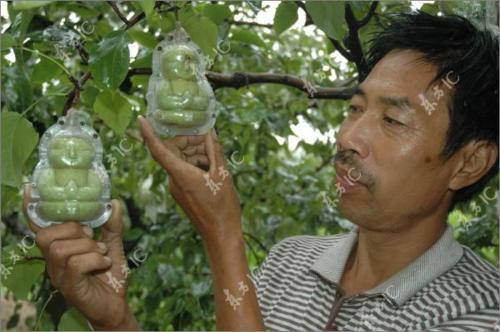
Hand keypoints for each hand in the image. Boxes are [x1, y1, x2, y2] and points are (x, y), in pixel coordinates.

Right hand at [23, 189, 137, 330]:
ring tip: (102, 252)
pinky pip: (75, 264)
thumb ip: (112, 225)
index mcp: (60, 249)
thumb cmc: (109, 276)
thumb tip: (114, 202)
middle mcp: (53, 262)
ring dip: (88, 246)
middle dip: (73, 230)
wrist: (116, 306)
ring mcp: (59, 275)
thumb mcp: (112, 246)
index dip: (33, 210)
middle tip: (93, 237)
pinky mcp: (70, 287)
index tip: (31, 189)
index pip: (40, 229)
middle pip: (46, 236)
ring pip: (61, 248)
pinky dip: (94, 258)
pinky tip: (103, 263)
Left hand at [138, 116, 241, 244]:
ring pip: (180, 160)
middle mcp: (174, 180)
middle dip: (188, 140)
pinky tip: (212, 164)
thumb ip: (214, 152)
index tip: (142, 119)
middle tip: (208, 138)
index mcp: (181, 175)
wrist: (220, 234)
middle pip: (172, 151)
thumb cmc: (222, 207)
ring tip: (215, 154)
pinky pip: (184, 170)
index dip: (148, 133)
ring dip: (195, 152)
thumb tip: (210, 134)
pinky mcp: (182, 192)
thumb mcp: (222, 175)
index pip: (158, 150)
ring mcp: (177, 187)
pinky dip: (196, 163)